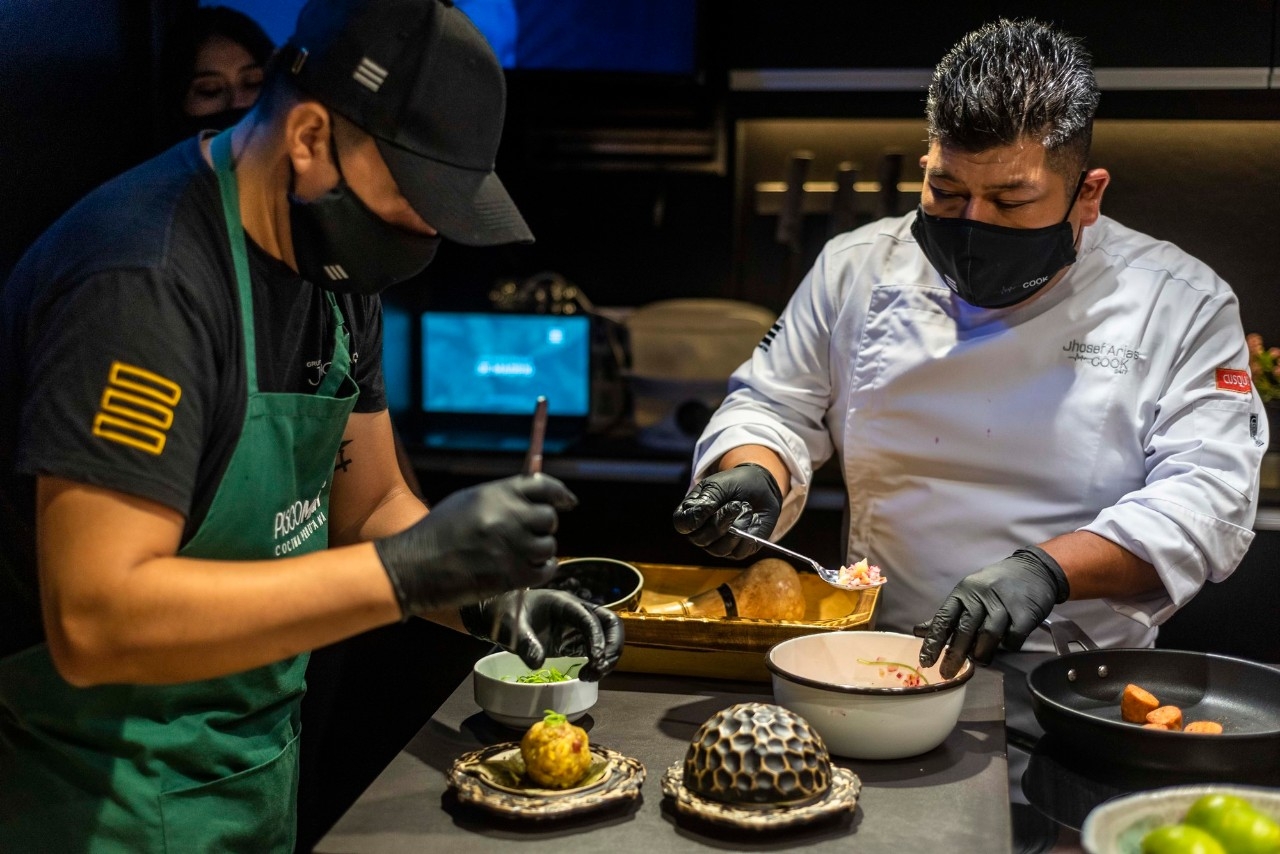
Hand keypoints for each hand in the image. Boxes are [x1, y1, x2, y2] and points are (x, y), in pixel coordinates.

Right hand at [373, 474, 576, 617]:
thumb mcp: (467, 502)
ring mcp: (511, 546)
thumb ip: (500, 498)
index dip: (559, 494)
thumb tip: (532, 499)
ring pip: (548, 545)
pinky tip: (532, 569)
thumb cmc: (437, 533)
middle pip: (549, 518)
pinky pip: (546, 570)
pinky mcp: (511, 575)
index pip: (543, 486)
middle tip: (529, 534)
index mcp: (496, 494)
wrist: (415, 567)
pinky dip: (543, 569)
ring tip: (522, 554)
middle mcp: (508, 516)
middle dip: (543, 526)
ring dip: (540, 550)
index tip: (568, 502)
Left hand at [461, 589, 624, 681]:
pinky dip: (597, 663)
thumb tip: (537, 663)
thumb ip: (524, 643)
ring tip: (591, 676)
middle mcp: (576, 612)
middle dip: (613, 646)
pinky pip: (595, 649)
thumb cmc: (504, 615)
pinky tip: (586, 676)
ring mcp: (577, 626)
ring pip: (607, 637)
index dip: (596, 637)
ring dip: (607, 657)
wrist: (498, 616)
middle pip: (610, 623)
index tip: (595, 659)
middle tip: (600, 668)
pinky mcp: (574, 640)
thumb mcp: (511, 627)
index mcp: (563, 602)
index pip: (589, 617)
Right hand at [672, 462, 782, 557]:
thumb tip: (701, 513)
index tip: (711, 505)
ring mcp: (719, 545)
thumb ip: (707, 498)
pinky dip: (750, 533)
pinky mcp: (737, 551)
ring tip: (746, 508)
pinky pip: (740, 551)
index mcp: (691, 514)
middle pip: (702, 539)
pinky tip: (753, 518)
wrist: (761, 487)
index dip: (695, 518)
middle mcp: (701, 533)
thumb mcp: (718, 484)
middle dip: (721, 521)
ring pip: (721, 549)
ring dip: (738, 526)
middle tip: (736, 504)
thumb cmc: (734, 484)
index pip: (682, 525)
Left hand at [914, 546, 1069, 678]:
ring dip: (982, 653)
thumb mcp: (968, 594)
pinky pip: (1014, 637)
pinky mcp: (1025, 612)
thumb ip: (947, 615)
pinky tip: (1005, 646)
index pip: (944, 618)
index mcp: (963, 593)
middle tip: (947, 673)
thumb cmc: (995, 586)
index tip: (925, 661)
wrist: (1033, 569)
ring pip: (988, 635)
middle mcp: (981, 597)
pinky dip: (1008, 645)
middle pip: (965, 629)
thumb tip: (918, 631)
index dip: (934, 641)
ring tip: (980, 661)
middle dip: (954, 654)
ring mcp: (1004, 604)